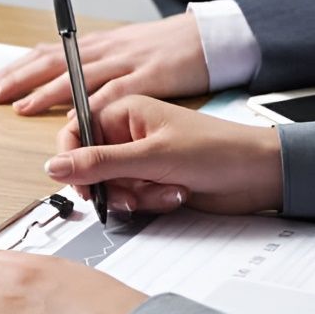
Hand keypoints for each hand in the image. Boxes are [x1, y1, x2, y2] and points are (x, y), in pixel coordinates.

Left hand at [0, 13, 208, 115]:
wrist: (208, 37)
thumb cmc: (166, 51)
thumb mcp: (121, 54)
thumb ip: (91, 69)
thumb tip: (60, 84)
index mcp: (95, 47)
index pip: (46, 55)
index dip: (16, 70)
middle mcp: (104, 52)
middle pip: (52, 63)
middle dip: (18, 79)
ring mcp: (125, 62)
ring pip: (78, 77)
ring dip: (47, 92)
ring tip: (22, 106)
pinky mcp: (149, 76)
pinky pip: (116, 92)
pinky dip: (94, 104)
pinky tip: (75, 116)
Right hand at [49, 95, 282, 214]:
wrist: (260, 176)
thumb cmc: (218, 151)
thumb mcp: (151, 157)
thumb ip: (98, 163)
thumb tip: (54, 167)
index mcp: (123, 111)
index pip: (74, 133)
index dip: (72, 160)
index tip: (80, 182)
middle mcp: (126, 134)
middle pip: (89, 166)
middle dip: (110, 185)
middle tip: (130, 193)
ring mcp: (138, 159)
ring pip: (109, 187)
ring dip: (134, 196)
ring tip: (164, 191)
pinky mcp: (150, 181)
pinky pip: (129, 198)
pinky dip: (148, 202)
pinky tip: (174, 194)